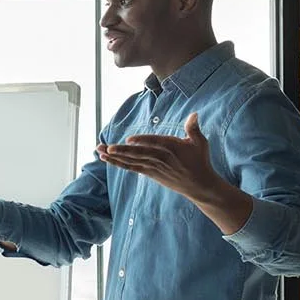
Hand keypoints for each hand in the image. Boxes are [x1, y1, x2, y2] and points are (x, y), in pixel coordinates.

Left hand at [98, 113, 225, 200]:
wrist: (199, 184)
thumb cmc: (199, 160)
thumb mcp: (199, 142)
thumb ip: (193, 128)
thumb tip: (194, 114)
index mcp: (172, 147)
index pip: (154, 143)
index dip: (142, 141)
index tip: (129, 139)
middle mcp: (160, 158)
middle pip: (139, 153)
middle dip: (121, 150)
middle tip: (106, 147)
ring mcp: (153, 166)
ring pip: (132, 161)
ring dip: (115, 156)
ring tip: (100, 151)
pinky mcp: (150, 173)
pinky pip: (131, 168)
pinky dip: (119, 163)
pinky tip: (107, 158)